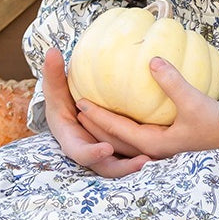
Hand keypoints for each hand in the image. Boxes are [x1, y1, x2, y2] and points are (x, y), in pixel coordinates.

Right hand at [41, 48, 151, 177]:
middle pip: (108, 168)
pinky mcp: (119, 154)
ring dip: (140, 164)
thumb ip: (52, 75)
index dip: (93, 153)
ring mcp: (105, 157)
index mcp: (72, 143)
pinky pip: (133, 157)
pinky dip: (145, 157)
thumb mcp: (55, 91)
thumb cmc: (59, 101)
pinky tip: (167, 150)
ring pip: (124, 165)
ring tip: (159, 160)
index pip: (81, 154)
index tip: (106, 148)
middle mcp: (90, 154)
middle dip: (125, 167)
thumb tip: (50, 51)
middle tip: (144, 161)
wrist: (66, 115)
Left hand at [73, 56, 218, 161]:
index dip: (98, 116)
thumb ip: (172, 81)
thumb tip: (152, 60)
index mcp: (155, 143)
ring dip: (107, 128)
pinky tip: (122, 113)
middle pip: (115, 139)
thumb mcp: (193, 100)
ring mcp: (160, 148)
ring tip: (91, 113)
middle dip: (94, 126)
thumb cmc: (216, 121)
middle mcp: (154, 149)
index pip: (118, 129)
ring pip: (125, 140)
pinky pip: (137, 135)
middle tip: (76, 108)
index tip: (80, 102)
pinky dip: (123, 126)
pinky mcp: (167, 142)